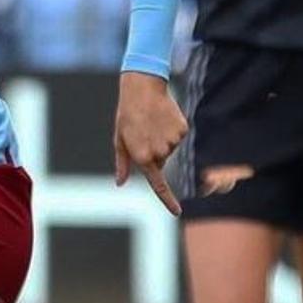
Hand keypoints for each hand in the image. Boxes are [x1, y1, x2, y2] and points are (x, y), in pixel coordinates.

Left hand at [113, 71, 187, 215]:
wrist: (142, 89)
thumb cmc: (127, 116)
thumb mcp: (119, 140)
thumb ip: (122, 164)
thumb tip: (120, 183)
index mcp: (142, 157)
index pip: (157, 184)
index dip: (167, 200)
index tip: (177, 212)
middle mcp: (159, 152)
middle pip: (161, 162)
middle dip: (154, 152)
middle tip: (144, 132)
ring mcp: (173, 141)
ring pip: (170, 148)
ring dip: (162, 139)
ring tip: (152, 122)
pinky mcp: (182, 130)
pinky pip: (178, 136)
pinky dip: (172, 129)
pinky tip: (163, 117)